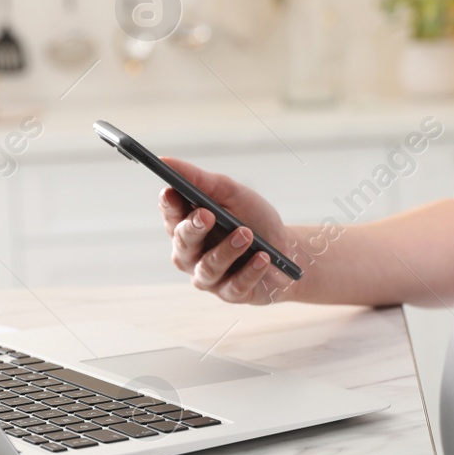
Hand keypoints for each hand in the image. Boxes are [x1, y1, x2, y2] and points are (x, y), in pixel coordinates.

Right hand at [158, 157, 300, 303]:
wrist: (288, 249)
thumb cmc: (254, 219)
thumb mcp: (232, 193)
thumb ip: (200, 180)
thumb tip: (165, 161)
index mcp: (188, 225)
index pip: (171, 215)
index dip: (169, 205)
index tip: (171, 192)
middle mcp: (192, 253)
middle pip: (183, 243)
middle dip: (193, 228)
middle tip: (208, 214)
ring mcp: (209, 276)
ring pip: (208, 267)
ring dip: (227, 250)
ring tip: (247, 234)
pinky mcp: (230, 293)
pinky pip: (234, 285)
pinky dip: (250, 270)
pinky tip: (263, 258)